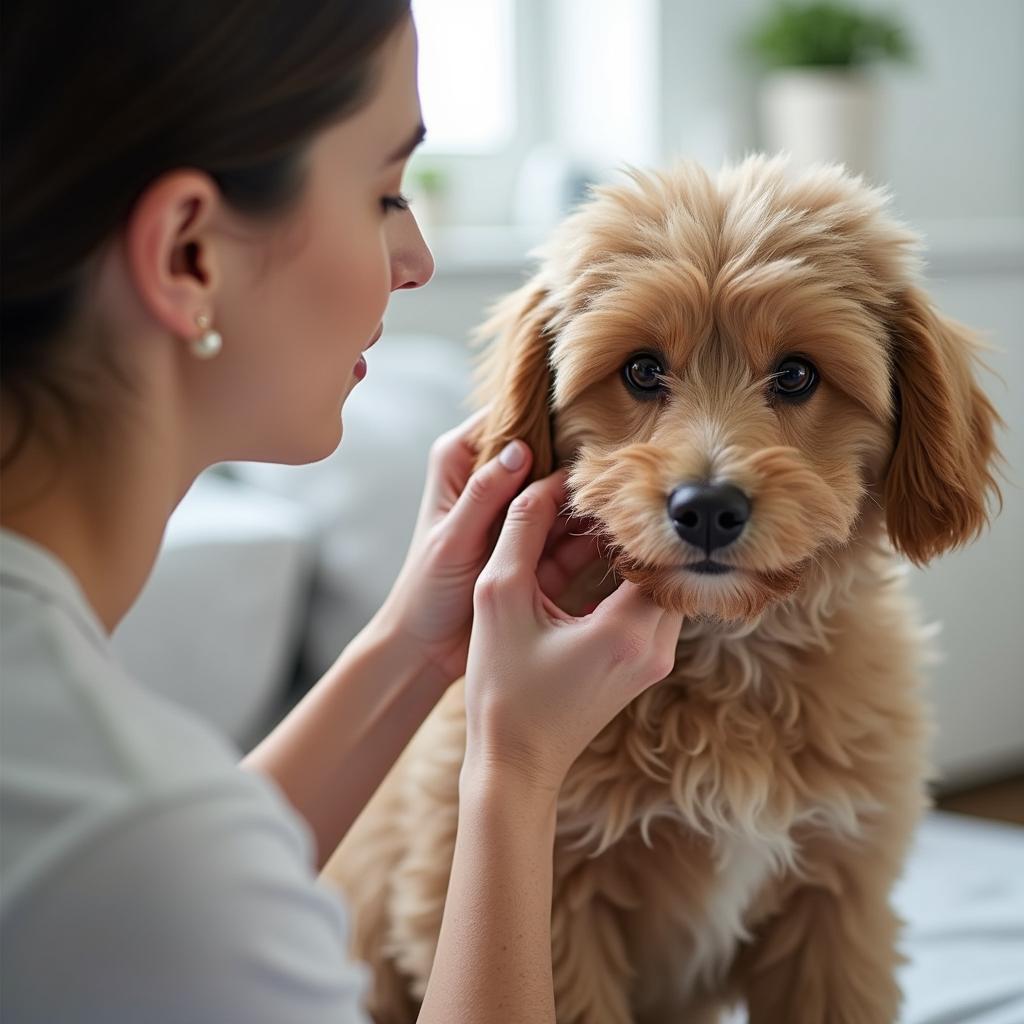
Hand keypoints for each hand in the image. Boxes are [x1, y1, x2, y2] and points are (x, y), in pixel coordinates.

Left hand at [370, 409, 602, 686]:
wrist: (428, 649)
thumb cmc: (425, 590)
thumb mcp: (452, 540)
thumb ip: (483, 496)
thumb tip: (519, 448)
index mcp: (461, 464)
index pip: (505, 420)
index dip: (541, 415)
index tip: (581, 412)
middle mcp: (494, 482)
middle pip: (544, 455)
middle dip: (575, 458)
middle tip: (615, 456)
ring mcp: (519, 516)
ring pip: (562, 494)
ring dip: (589, 497)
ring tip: (626, 492)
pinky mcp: (538, 548)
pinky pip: (571, 534)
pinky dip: (592, 533)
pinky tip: (621, 528)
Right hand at [462, 471, 683, 794]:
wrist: (515, 761)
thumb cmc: (502, 687)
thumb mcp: (498, 598)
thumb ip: (521, 532)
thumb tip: (544, 482)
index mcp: (625, 630)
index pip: (649, 546)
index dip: (623, 513)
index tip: (598, 489)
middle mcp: (655, 646)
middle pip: (661, 565)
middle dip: (631, 533)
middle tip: (597, 504)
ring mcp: (655, 661)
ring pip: (660, 587)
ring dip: (632, 559)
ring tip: (593, 531)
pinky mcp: (646, 668)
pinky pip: (651, 610)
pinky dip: (630, 585)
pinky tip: (596, 568)